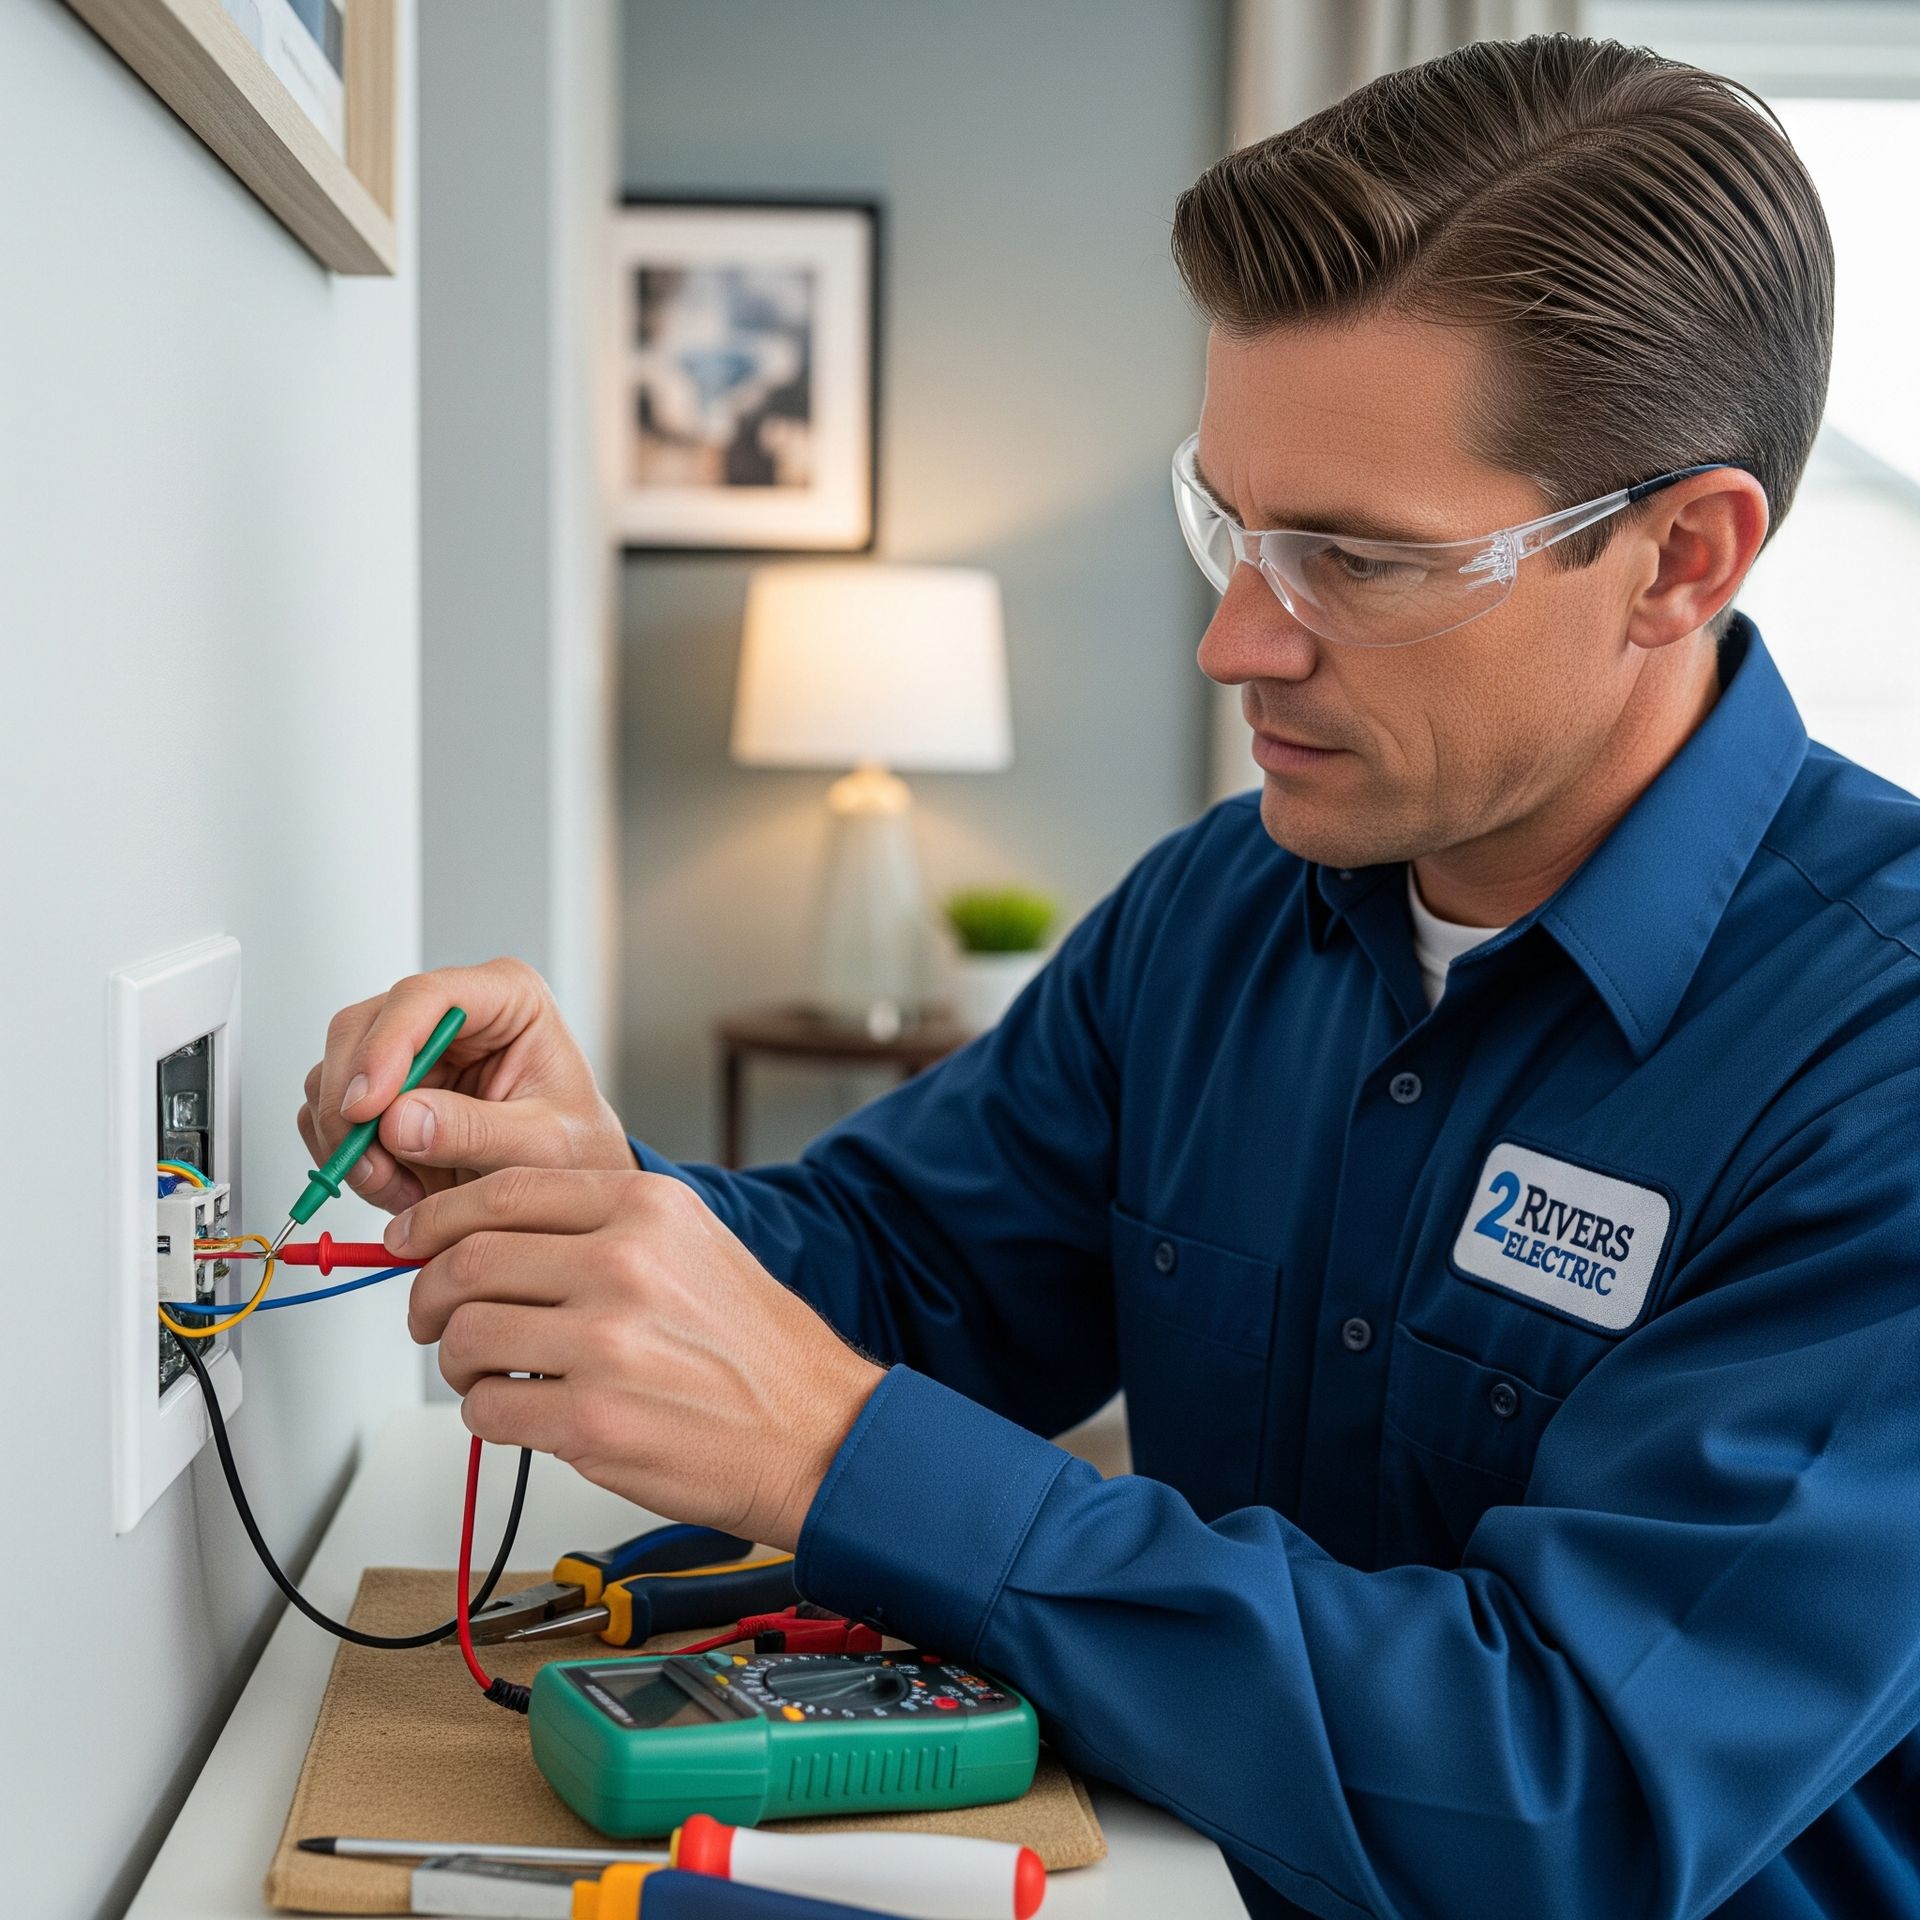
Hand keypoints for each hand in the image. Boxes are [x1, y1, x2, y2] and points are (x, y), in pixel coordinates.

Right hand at [296, 959, 632, 1214]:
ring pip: (335, 1073)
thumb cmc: (574, 1151)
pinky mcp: (384, 1089)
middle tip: (370, 1167)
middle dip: (352, 1105)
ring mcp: (409, 1048)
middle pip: (360, 1029)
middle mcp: (449, 1012)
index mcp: (506, 997)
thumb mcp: (542, 1145)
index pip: (424, 997)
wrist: (567, 1189)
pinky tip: (394, 1185)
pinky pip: (330, 1112)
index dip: (385, 1047)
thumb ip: (476, 1131)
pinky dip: (346, 1155)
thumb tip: (399, 1121)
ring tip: (401, 1187)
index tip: (367, 1108)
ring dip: (350, 1139)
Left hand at [394, 1167, 883, 1547]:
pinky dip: (488, 1416)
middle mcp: (624, 1264)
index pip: (504, 1192)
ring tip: (489, 1375)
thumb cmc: (753, 1345)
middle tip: (432, 1317)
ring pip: (466, 1338)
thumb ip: (598, 1224)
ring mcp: (606, 1344)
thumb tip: (485, 1230)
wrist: (814, 1431)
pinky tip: (523, 1413)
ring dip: (459, 1363)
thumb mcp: (691, 1243)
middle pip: (468, 1262)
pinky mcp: (592, 1421)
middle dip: (429, 1295)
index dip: (437, 1218)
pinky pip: (488, 1412)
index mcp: (646, 1208)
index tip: (409, 1240)